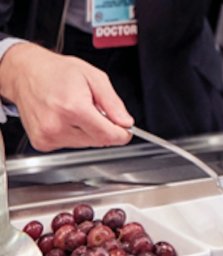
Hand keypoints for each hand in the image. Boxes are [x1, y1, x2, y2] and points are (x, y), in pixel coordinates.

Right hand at [0, 43, 133, 151]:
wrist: (25, 73)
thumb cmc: (57, 72)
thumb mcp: (94, 77)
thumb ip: (113, 103)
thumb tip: (126, 122)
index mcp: (73, 107)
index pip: (108, 135)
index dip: (122, 134)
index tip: (126, 130)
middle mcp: (57, 125)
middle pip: (98, 141)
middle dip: (105, 129)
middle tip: (97, 111)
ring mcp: (48, 136)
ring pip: (86, 144)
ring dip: (89, 132)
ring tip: (77, 112)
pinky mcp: (42, 143)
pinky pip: (70, 145)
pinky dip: (75, 135)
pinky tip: (66, 119)